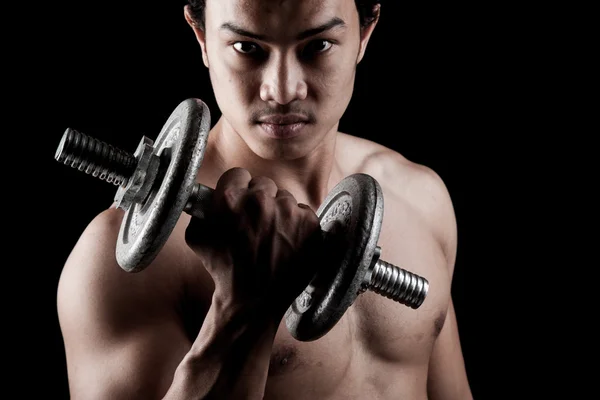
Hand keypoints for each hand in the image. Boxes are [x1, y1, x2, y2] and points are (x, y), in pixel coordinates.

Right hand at [185, 167, 322, 319]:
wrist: (253, 300)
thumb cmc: (224, 269)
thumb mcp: (198, 237)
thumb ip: (203, 209)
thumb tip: (206, 195)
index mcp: (231, 199)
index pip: (238, 175)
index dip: (238, 188)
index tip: (240, 200)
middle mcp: (260, 201)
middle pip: (263, 184)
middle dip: (259, 200)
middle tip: (256, 222)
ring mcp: (287, 211)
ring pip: (284, 198)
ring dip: (279, 212)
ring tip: (272, 237)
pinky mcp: (309, 223)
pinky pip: (303, 212)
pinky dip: (297, 225)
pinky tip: (287, 242)